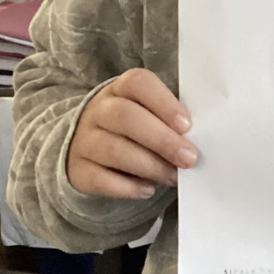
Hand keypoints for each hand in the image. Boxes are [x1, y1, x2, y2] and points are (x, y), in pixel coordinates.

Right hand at [67, 68, 196, 198]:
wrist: (86, 144)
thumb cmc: (133, 125)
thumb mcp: (148, 112)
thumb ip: (168, 120)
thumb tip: (195, 140)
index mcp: (121, 89)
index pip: (139, 84)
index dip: (164, 103)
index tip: (187, 125)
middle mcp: (99, 110)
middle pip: (126, 118)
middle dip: (162, 140)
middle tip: (189, 158)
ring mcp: (84, 140)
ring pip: (116, 151)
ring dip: (151, 166)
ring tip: (174, 177)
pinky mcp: (77, 170)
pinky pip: (101, 180)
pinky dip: (128, 187)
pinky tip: (148, 189)